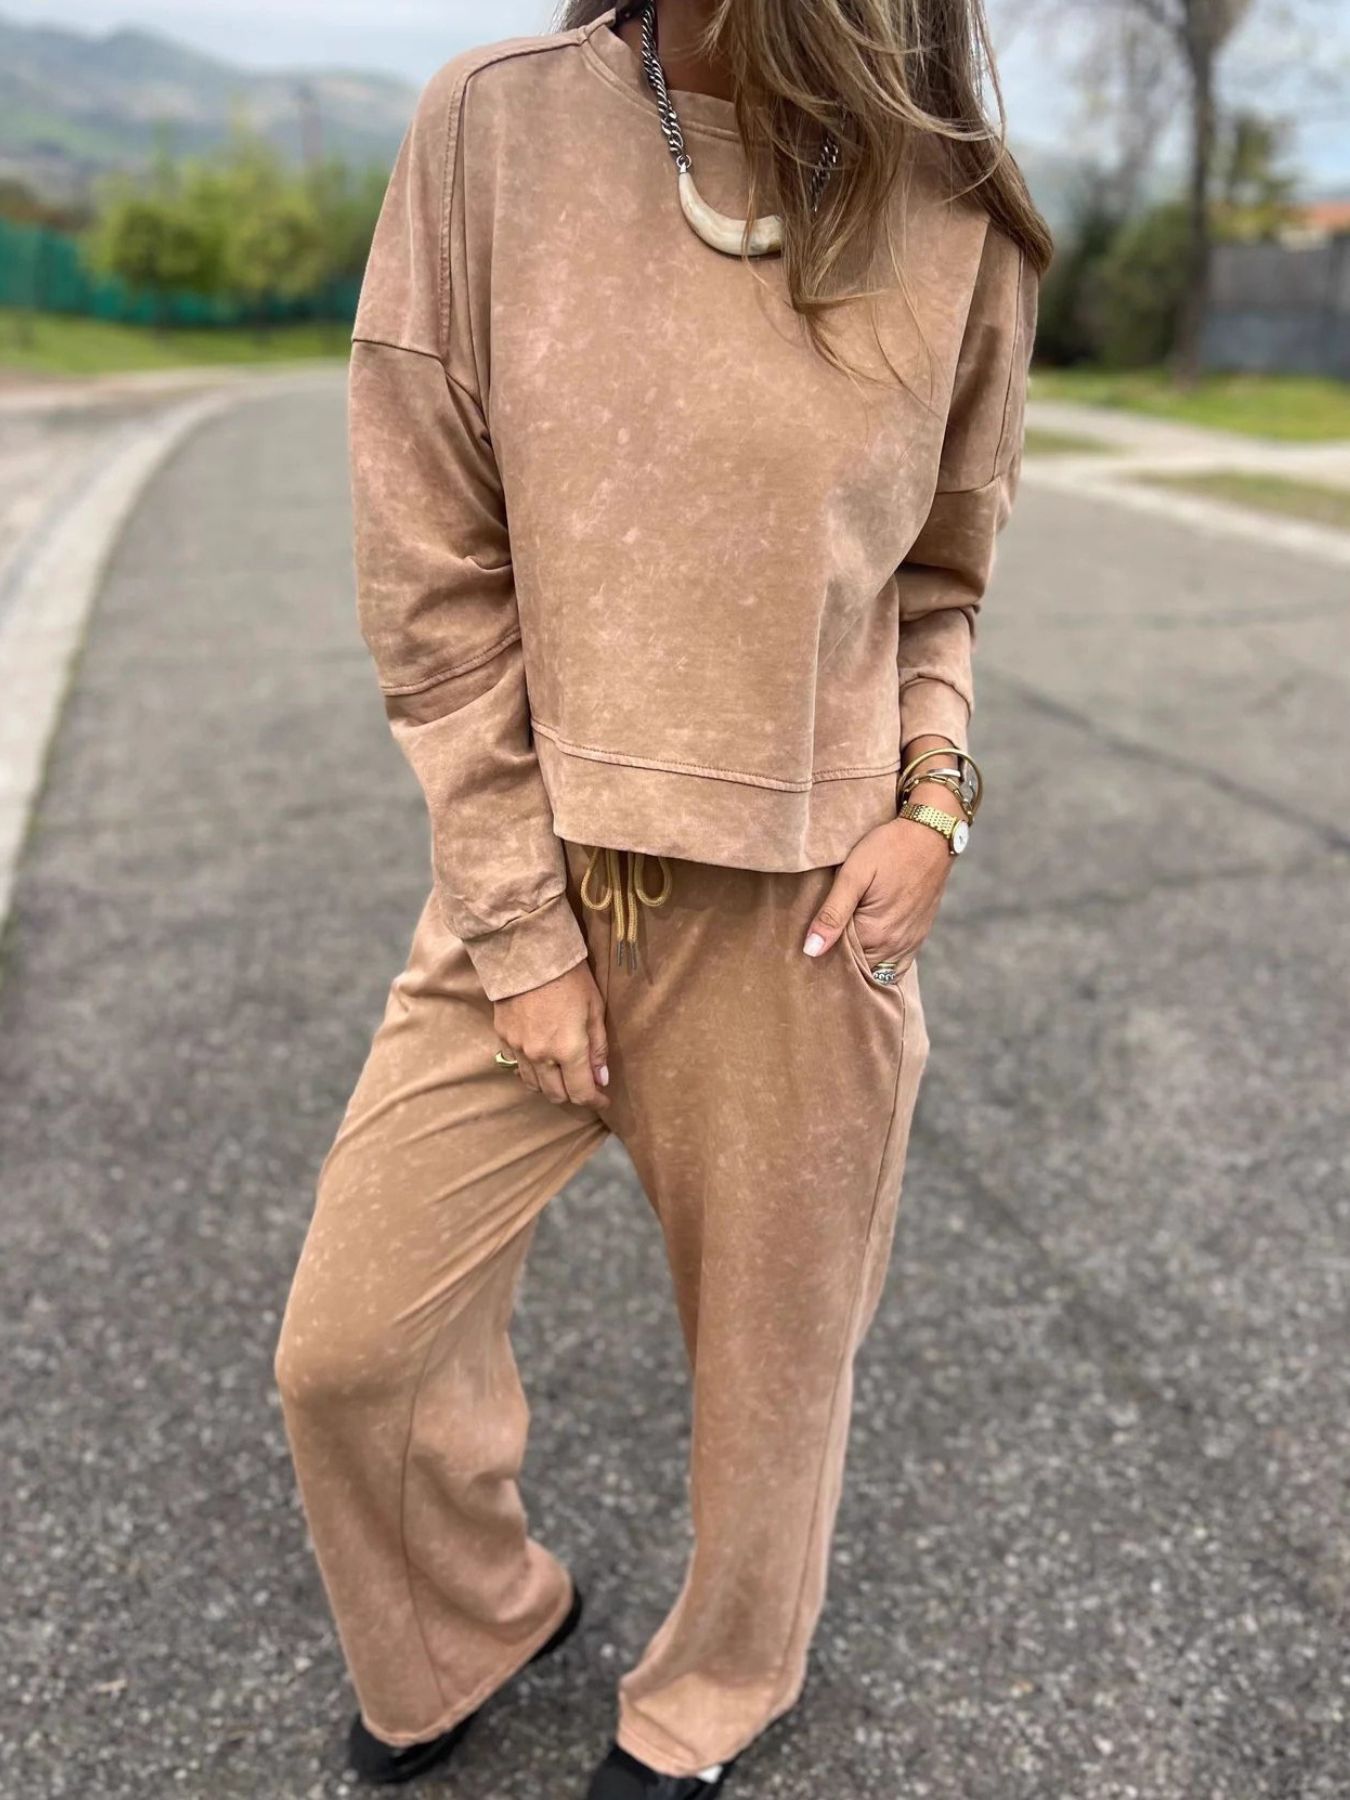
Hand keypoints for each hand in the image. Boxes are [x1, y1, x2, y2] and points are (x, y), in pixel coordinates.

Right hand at [493, 961, 609, 1108]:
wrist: (528, 952)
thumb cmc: (570, 976)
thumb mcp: (594, 1009)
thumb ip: (598, 1048)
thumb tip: (601, 1078)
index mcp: (568, 1049)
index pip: (581, 1093)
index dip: (595, 1101)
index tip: (603, 1099)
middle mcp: (540, 1056)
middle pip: (556, 1095)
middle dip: (573, 1095)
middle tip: (584, 1085)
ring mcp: (518, 1048)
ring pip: (533, 1085)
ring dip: (550, 1086)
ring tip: (562, 1074)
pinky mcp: (503, 1037)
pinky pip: (516, 1066)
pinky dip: (530, 1070)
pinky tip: (540, 1059)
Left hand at [803, 801, 955, 967]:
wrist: (932, 835)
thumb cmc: (888, 848)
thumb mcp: (853, 875)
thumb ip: (832, 913)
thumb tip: (811, 951)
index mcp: (875, 934)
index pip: (839, 965)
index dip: (819, 960)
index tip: (802, 954)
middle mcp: (894, 946)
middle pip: (858, 971)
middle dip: (837, 967)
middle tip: (814, 953)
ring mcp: (909, 943)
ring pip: (876, 971)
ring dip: (858, 967)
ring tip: (837, 951)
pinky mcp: (917, 936)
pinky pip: (896, 966)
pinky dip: (878, 965)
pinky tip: (863, 953)